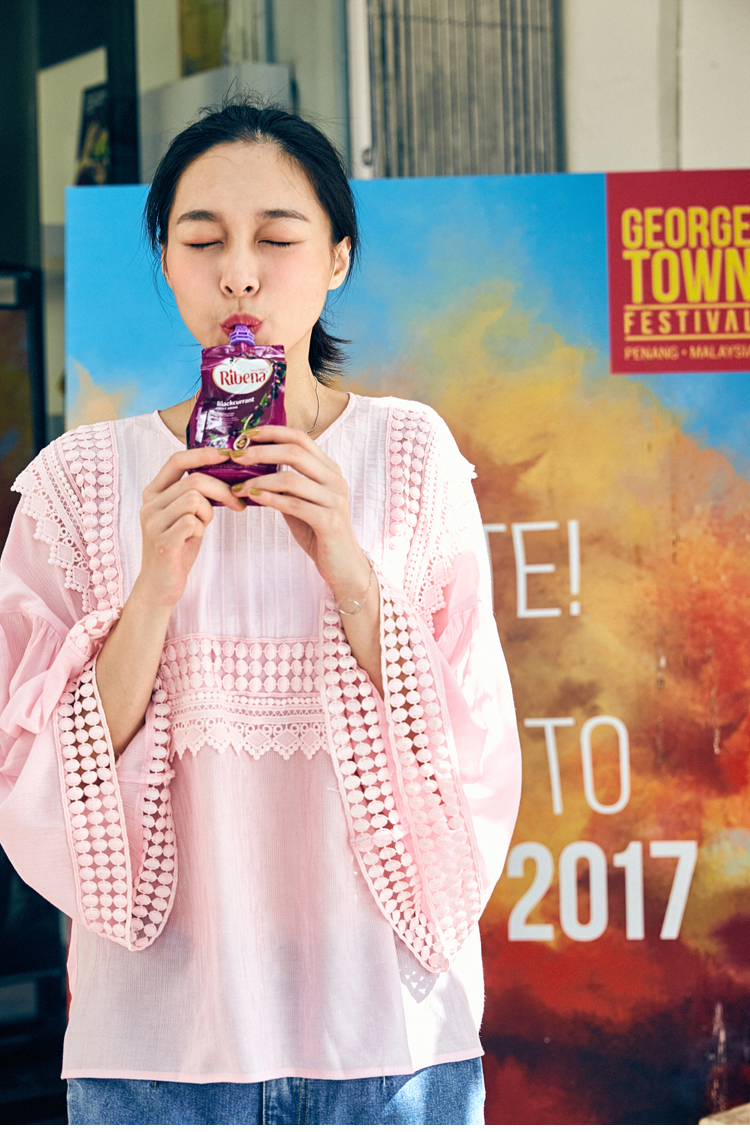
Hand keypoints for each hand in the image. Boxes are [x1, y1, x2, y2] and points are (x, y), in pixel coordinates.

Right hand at [136, 447, 245, 609]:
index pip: (177, 460)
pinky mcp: (161, 541)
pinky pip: (192, 522)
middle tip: (237, 503)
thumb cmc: (178, 547)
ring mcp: (152, 523)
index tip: (226, 455)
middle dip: (222, 490)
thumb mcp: (185, 515)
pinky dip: (200, 529)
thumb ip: (195, 494)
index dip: (203, 454)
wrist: (160, 584)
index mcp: (153, 492)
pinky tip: (194, 538)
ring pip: (194, 500)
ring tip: (203, 526)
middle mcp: (149, 504)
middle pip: (194, 481)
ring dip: (208, 513)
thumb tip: (226, 473)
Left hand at [227, 425, 370, 595]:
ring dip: (258, 480)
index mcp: (329, 469)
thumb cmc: (318, 531)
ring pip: (291, 479)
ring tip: (238, 486)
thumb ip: (284, 484)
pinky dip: (270, 499)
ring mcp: (334, 500)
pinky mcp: (329, 521)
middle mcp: (335, 480)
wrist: (343, 564)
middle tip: (235, 457)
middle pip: (295, 452)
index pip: (300, 439)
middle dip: (261, 451)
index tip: (246, 435)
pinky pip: (293, 504)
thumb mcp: (300, 501)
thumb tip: (251, 467)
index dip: (272, 432)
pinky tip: (252, 498)